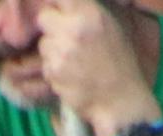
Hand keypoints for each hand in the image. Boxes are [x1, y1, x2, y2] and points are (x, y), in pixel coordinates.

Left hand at [33, 0, 156, 135]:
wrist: (119, 99)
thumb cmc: (118, 63)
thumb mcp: (109, 27)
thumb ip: (85, 13)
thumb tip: (62, 6)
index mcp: (91, 13)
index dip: (57, 6)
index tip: (59, 12)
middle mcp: (74, 28)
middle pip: (44, 17)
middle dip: (51, 27)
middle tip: (65, 37)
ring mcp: (62, 51)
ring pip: (44, 44)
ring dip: (53, 51)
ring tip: (74, 61)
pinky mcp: (54, 72)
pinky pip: (46, 65)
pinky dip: (55, 71)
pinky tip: (72, 76)